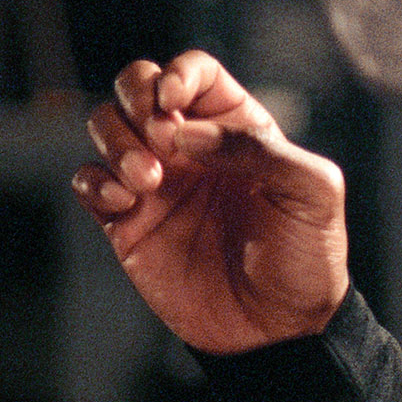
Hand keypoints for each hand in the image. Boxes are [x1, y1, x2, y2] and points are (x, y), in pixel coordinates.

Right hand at [73, 51, 349, 354]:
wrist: (278, 328)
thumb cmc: (306, 256)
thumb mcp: (311, 193)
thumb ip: (258, 149)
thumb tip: (186, 131)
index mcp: (238, 128)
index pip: (195, 72)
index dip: (177, 74)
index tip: (174, 103)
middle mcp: (192, 147)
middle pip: (137, 85)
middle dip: (136, 99)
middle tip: (162, 139)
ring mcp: (157, 182)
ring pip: (106, 126)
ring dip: (116, 141)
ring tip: (148, 181)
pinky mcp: (128, 222)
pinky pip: (90, 181)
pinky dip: (95, 181)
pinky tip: (124, 203)